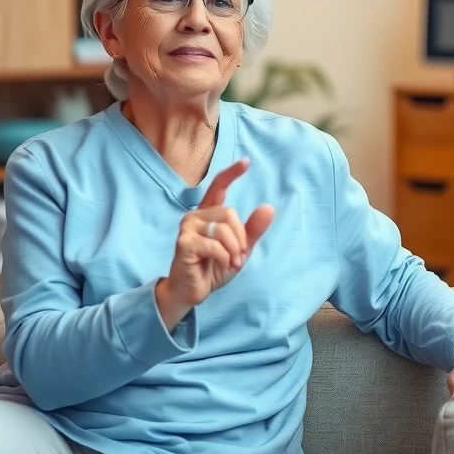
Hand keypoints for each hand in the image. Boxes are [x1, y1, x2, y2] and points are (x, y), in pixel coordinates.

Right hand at [155, 158, 274, 329]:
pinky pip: (214, 244)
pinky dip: (224, 257)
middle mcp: (195, 216)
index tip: (246, 161)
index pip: (218, 186)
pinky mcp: (184, 243)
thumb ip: (252, 230)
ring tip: (232, 263)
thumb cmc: (213, 268)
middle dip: (240, 238)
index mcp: (208, 214)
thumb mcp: (239, 249)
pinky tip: (222, 265)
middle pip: (229, 213)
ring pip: (223, 229)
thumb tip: (269, 207)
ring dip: (233, 250)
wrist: (193, 291)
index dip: (231, 173)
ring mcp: (187, 228)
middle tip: (239, 257)